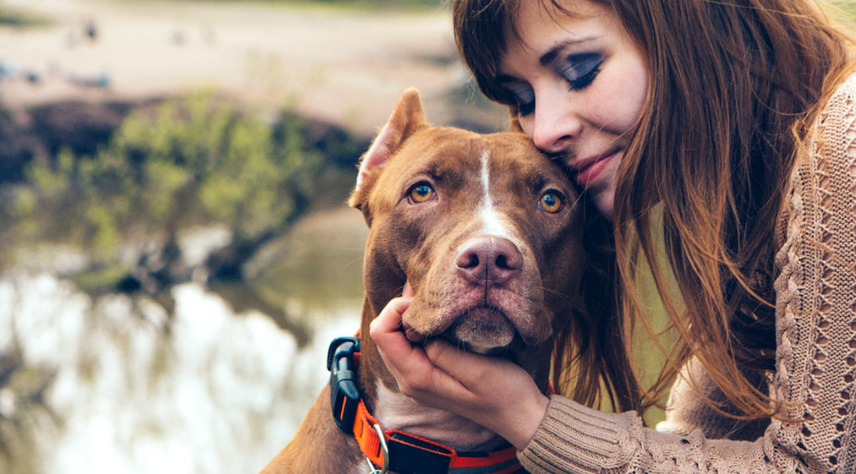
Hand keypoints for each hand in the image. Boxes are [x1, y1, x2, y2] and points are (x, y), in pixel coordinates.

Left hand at [369, 283, 548, 449]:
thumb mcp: (478, 370)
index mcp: (418, 378)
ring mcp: (416, 381)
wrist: (519, 416)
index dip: (396, 309)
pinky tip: (438, 318)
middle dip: (401, 310)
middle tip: (431, 296)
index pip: (382, 333)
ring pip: (395, 339)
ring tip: (436, 303)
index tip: (426, 301)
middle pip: (384, 335)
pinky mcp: (427, 377)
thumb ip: (443, 351)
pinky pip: (409, 347)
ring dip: (409, 319)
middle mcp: (409, 382)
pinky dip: (418, 328)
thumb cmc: (504, 393)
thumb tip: (420, 330)